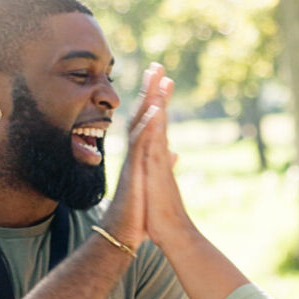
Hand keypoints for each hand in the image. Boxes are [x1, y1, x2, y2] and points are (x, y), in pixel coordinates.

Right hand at [102, 64, 172, 252]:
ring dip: (149, 100)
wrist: (123, 234)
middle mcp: (135, 153)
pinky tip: (156, 110)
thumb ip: (164, 166)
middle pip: (142, 115)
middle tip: (158, 65)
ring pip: (141, 123)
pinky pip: (141, 144)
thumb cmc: (138, 213)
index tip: (164, 80)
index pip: (150, 122)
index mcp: (142, 156)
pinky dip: (148, 126)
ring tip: (156, 78)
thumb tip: (174, 154)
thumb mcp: (155, 184)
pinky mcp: (135, 171)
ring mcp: (134, 160)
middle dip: (150, 89)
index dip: (156, 100)